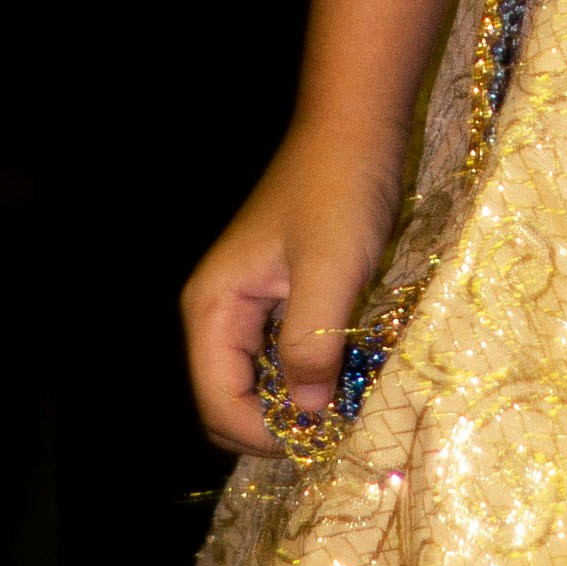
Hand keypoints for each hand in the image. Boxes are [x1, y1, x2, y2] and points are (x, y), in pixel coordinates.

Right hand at [182, 118, 405, 456]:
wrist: (354, 128)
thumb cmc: (339, 191)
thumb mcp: (331, 269)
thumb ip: (311, 344)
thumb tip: (307, 415)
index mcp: (212, 308)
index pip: (217, 406)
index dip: (264, 435)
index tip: (322, 437)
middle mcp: (219, 314)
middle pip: (229, 405)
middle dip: (275, 426)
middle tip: (334, 426)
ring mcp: (247, 308)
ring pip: (258, 385)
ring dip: (295, 403)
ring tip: (346, 403)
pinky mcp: (277, 301)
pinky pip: (282, 359)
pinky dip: (309, 375)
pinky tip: (345, 372)